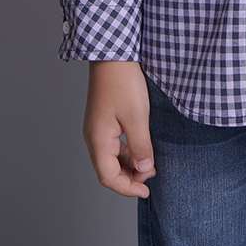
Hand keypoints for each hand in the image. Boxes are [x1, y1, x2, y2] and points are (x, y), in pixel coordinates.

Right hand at [82, 62, 156, 198]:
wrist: (113, 54)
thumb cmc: (123, 83)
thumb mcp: (137, 117)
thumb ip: (141, 146)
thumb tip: (144, 169)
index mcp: (98, 140)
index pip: (108, 176)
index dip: (127, 188)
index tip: (146, 191)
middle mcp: (94, 136)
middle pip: (108, 169)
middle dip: (129, 177)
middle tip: (151, 175)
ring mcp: (98, 127)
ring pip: (112, 157)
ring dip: (130, 164)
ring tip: (150, 162)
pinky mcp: (104, 118)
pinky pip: (114, 144)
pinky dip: (128, 151)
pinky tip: (142, 146)